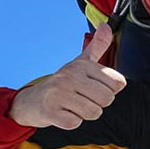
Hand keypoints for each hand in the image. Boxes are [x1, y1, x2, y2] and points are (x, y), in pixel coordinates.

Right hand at [8, 24, 126, 128]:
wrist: (31, 100)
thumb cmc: (63, 83)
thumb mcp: (81, 62)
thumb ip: (97, 46)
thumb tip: (106, 25)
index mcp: (82, 64)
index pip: (118, 82)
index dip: (109, 90)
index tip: (94, 87)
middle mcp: (70, 75)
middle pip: (107, 99)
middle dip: (98, 104)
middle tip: (82, 99)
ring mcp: (59, 92)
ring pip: (94, 113)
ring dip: (85, 114)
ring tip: (73, 106)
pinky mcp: (50, 110)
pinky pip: (75, 123)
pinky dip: (71, 121)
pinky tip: (63, 113)